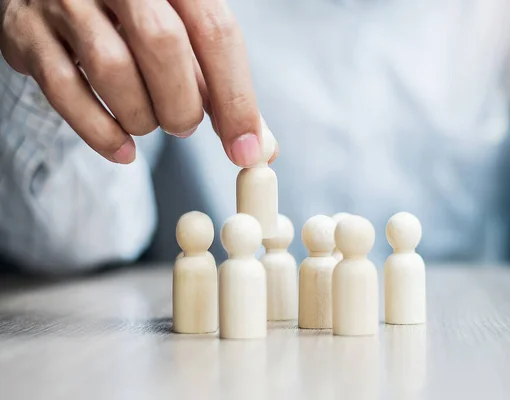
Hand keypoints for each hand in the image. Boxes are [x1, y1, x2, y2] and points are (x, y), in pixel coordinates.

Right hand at [0, 0, 263, 166]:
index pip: (216, 32)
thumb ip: (220, 86)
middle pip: (163, 45)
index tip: (245, 149)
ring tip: (150, 123)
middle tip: (184, 126)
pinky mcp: (28, 32)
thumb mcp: (186, 36)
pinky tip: (122, 148)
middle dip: (182, 106)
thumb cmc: (137, 20)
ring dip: (142, 117)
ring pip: (111, 68)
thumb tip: (258, 145)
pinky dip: (99, 132)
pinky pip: (65, 90)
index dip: (236, 98)